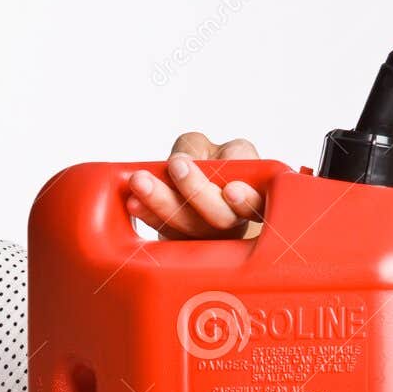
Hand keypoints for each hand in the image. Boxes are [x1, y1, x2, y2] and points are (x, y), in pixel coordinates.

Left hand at [126, 131, 263, 238]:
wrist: (188, 193)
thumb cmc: (210, 167)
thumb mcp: (212, 147)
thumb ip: (201, 146)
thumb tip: (181, 161)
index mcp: (254, 199)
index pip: (259, 204)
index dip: (248, 201)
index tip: (232, 191)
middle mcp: (233, 224)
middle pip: (221, 217)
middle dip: (197, 191)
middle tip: (177, 164)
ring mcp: (206, 238)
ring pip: (188, 226)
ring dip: (162, 200)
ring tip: (140, 180)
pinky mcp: (180, 245)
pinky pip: (164, 232)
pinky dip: (147, 214)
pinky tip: (133, 201)